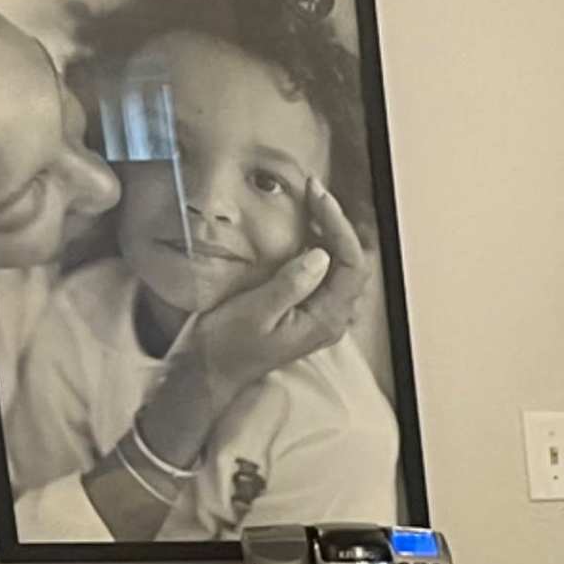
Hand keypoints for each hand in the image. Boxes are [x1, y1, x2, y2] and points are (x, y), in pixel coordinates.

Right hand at [171, 180, 373, 402]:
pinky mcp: (306, 309)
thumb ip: (290, 285)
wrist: (211, 371)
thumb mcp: (256, 313)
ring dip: (330, 231)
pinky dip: (319, 244)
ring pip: (342, 266)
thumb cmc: (228, 346)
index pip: (351, 265)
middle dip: (338, 223)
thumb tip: (321, 255)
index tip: (318, 195)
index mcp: (324, 320)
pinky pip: (325, 272)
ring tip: (311, 201)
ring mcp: (320, 314)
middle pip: (353, 263)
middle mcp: (331, 318)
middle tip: (314, 192)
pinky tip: (303, 227)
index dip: (339, 225)